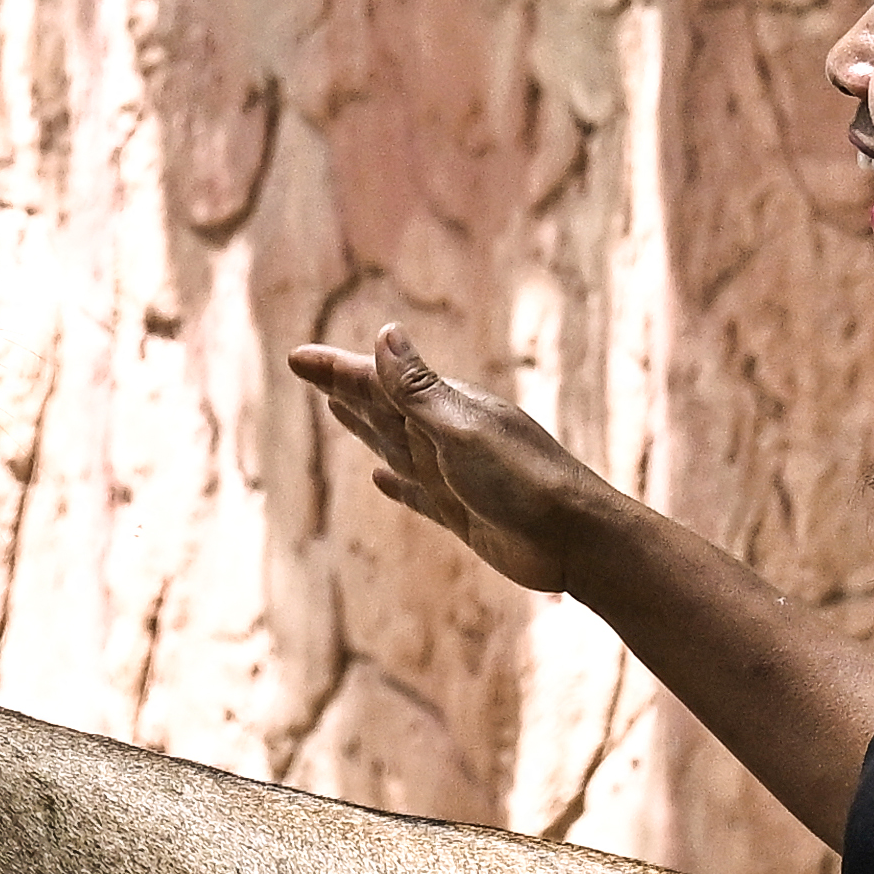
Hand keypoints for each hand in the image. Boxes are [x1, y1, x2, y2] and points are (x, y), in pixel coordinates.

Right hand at [288, 325, 635, 595]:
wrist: (576, 538)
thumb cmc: (524, 481)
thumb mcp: (461, 431)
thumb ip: (419, 389)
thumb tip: (384, 335)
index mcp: (445, 409)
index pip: (378, 382)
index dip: (337, 371)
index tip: (297, 356)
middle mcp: (446, 436)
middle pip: (382, 408)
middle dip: (346, 389)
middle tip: (310, 370)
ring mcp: (453, 474)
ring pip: (394, 445)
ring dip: (365, 427)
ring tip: (338, 410)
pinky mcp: (461, 512)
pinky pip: (415, 492)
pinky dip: (395, 485)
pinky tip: (381, 480)